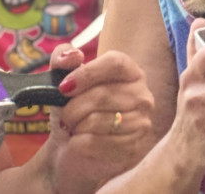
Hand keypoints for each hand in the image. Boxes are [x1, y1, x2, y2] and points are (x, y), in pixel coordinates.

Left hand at [47, 44, 153, 192]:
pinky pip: (98, 142)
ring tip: (74, 127)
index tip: (64, 87)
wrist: (71, 147)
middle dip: (73, 107)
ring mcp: (141, 121)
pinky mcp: (133, 147)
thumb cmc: (73, 109)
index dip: (87, 73)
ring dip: (76, 125)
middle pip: (103, 94)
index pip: (115, 63)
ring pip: (99, 120)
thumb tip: (71, 55)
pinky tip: (79, 141)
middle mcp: (142, 94)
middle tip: (65, 115)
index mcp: (130, 72)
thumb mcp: (62, 81)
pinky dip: (79, 143)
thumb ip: (63, 60)